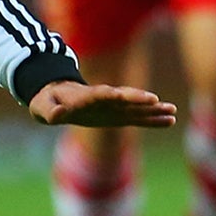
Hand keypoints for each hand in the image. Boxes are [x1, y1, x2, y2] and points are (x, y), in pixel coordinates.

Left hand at [26, 81, 176, 127]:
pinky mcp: (118, 116)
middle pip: (123, 98)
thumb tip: (55, 114)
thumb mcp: (42, 107)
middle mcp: (103, 99)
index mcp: (84, 96)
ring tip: (173, 110)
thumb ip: (49, 111)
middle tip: (155, 100)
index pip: (99, 95)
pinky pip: (138, 118)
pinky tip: (171, 120)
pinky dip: (152, 119)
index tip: (121, 95)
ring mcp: (113, 107)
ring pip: (135, 107)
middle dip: (137, 99)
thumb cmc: (48, 102)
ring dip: (152, 109)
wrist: (56, 97)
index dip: (109, 95)